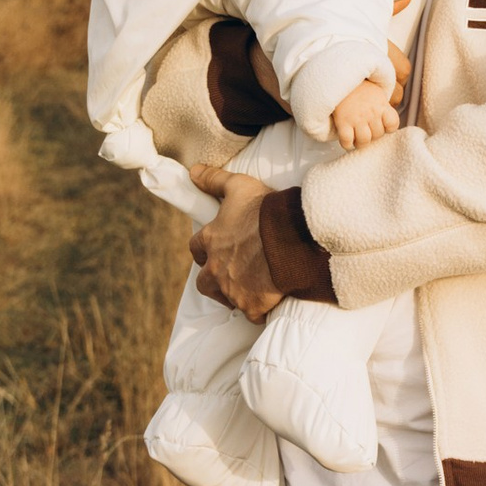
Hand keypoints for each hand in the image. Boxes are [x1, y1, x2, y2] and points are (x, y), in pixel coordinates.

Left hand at [187, 167, 282, 317]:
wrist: (293, 238)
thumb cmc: (266, 211)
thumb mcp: (239, 186)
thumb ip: (214, 179)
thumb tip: (192, 171)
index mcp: (211, 240)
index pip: (196, 248)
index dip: (205, 249)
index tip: (216, 249)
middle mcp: (216, 267)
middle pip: (204, 282)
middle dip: (215, 279)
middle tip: (233, 274)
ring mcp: (232, 289)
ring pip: (226, 299)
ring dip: (235, 295)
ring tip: (253, 289)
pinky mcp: (251, 305)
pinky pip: (251, 314)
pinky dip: (258, 311)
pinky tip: (269, 303)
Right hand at [329, 79, 401, 151]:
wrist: (338, 77)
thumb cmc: (357, 86)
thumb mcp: (376, 92)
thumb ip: (382, 105)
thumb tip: (385, 118)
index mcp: (381, 105)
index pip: (393, 125)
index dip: (388, 128)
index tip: (382, 125)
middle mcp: (371, 113)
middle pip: (378, 135)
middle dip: (373, 135)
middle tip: (366, 130)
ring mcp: (357, 118)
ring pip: (364, 141)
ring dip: (361, 142)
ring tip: (357, 137)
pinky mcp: (342, 122)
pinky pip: (347, 141)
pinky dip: (347, 144)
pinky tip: (347, 139)